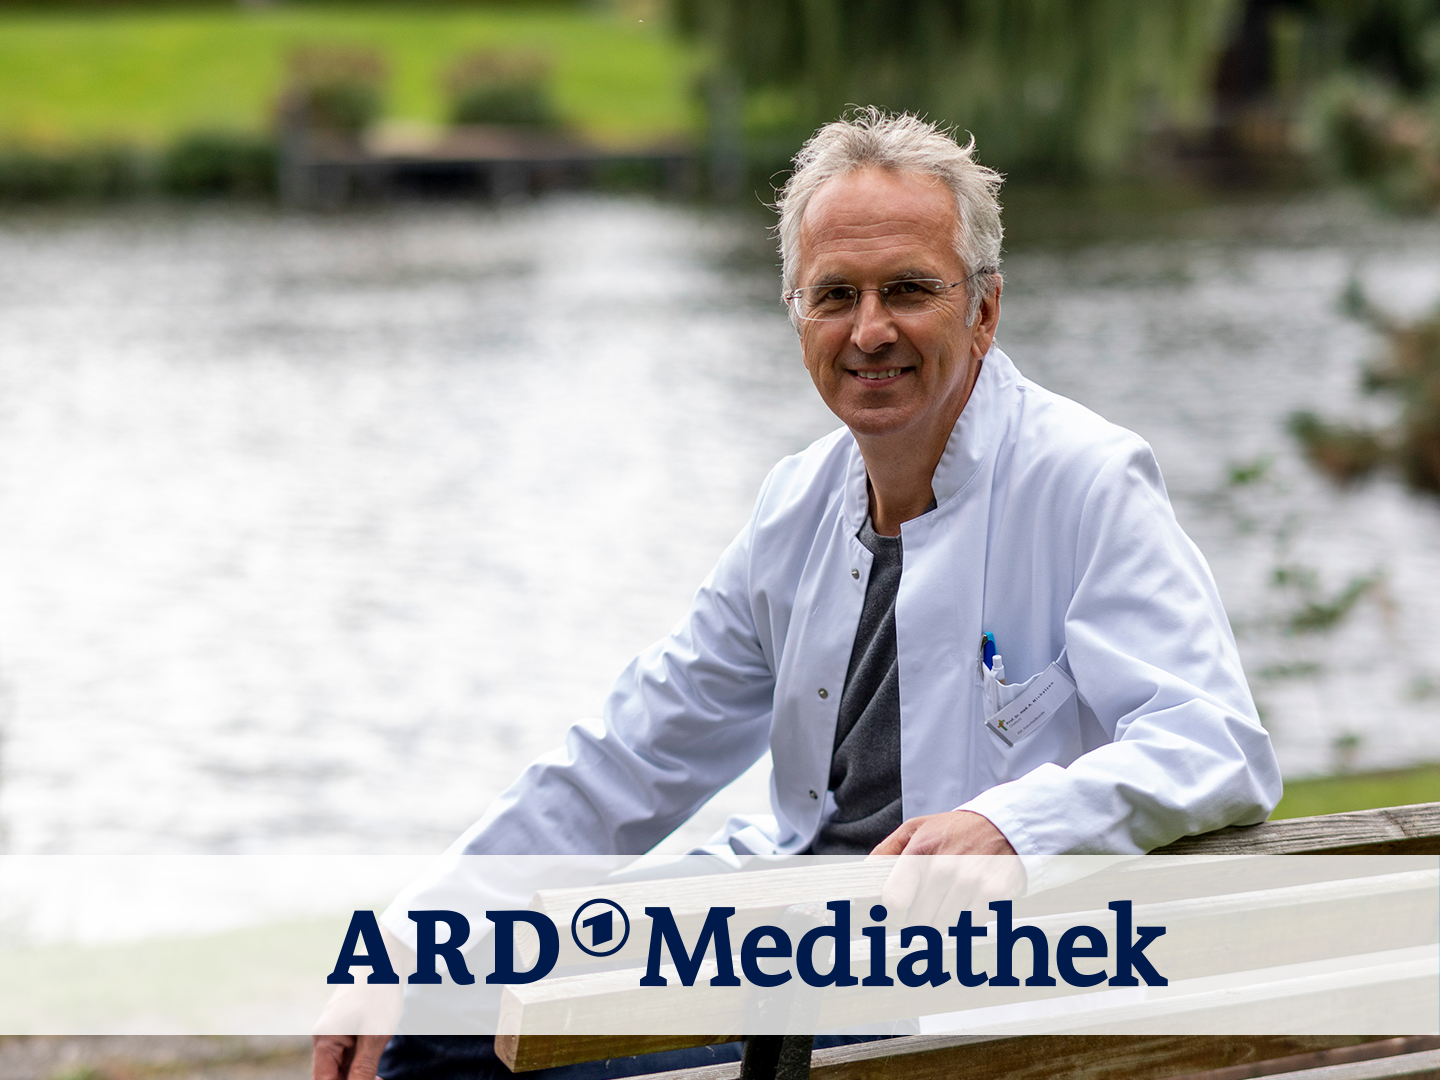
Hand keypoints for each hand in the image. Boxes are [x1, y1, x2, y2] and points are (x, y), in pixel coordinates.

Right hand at [311, 928, 410, 1079]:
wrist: (388, 957)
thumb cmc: (380, 992)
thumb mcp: (375, 1035)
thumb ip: (363, 1068)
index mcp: (324, 1039)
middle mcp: (325, 1038)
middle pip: (332, 1075)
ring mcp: (336, 1032)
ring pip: (343, 1067)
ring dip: (360, 1076)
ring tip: (381, 1078)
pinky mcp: (348, 1028)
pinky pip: (351, 1055)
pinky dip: (363, 1065)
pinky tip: (378, 1070)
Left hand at [870, 810, 1023, 925]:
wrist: (1003, 825)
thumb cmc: (954, 830)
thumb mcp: (916, 829)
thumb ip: (886, 852)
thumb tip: (865, 874)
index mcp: (919, 851)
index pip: (894, 901)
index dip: (893, 913)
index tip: (899, 912)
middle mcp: (944, 868)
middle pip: (918, 921)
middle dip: (919, 919)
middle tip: (928, 905)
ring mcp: (969, 882)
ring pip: (942, 927)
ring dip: (943, 921)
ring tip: (949, 901)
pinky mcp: (992, 894)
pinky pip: (969, 927)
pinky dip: (967, 921)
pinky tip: (969, 902)